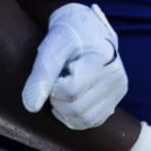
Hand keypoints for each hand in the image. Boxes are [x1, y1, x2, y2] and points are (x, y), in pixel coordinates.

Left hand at [22, 4, 126, 129]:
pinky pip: (91, 121)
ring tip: (63, 90)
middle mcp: (116, 77)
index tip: (53, 73)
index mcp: (104, 59)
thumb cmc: (70, 33)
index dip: (53, 87)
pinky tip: (69, 100)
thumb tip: (31, 106)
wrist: (90, 28)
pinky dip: (75, 117)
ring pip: (84, 120)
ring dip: (65, 111)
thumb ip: (42, 73)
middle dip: (57, 100)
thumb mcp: (53, 44)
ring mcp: (118, 90)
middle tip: (55, 82)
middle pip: (76, 109)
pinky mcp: (115, 99)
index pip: (71, 91)